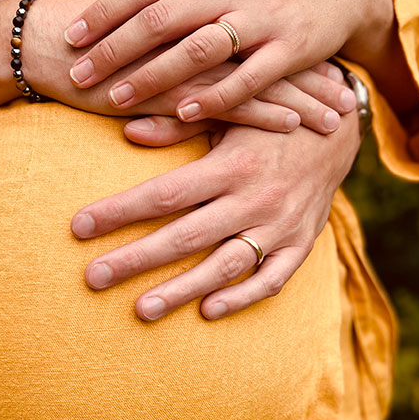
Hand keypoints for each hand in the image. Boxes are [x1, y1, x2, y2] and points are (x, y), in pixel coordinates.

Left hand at [63, 0, 393, 121]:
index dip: (106, 11)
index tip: (70, 37)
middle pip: (164, 16)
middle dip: (117, 47)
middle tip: (79, 74)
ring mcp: (263, 17)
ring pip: (201, 47)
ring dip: (155, 74)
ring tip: (117, 99)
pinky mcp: (292, 49)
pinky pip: (250, 76)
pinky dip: (216, 95)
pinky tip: (184, 112)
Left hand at [69, 107, 362, 320]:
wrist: (340, 127)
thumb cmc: (269, 112)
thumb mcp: (229, 108)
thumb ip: (180, 120)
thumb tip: (128, 131)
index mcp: (231, 164)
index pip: (164, 194)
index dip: (119, 212)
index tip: (78, 226)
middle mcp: (254, 199)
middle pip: (184, 237)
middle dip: (134, 260)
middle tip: (92, 277)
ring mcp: (280, 227)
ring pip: (224, 267)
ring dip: (181, 291)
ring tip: (139, 310)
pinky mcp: (300, 244)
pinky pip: (271, 280)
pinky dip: (241, 298)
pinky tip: (207, 311)